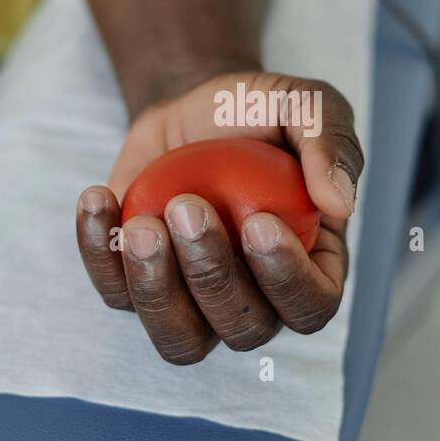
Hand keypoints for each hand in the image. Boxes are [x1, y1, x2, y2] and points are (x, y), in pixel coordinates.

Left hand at [75, 71, 363, 363]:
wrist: (191, 105)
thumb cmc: (257, 111)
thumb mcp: (304, 103)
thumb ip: (331, 143)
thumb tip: (340, 203)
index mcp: (311, 266)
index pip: (310, 306)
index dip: (286, 280)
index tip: (258, 221)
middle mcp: (256, 299)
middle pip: (242, 328)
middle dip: (212, 274)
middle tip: (188, 204)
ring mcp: (193, 302)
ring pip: (179, 337)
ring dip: (157, 288)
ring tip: (141, 224)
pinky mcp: (136, 284)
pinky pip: (115, 294)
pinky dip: (99, 254)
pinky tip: (99, 200)